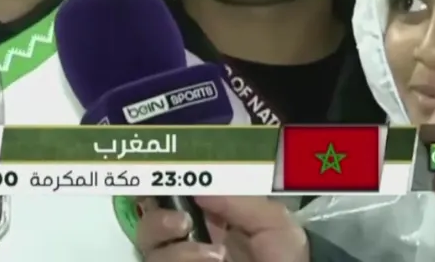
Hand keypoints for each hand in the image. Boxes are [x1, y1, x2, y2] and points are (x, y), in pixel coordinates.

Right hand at [134, 197, 306, 261]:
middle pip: (148, 226)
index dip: (158, 189)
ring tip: (215, 255)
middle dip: (157, 220)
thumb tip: (196, 188)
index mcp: (209, 221)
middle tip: (182, 223)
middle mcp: (188, 243)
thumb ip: (238, 200)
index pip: (170, 200)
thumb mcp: (273, 222)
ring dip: (178, 251)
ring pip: (151, 252)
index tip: (160, 181)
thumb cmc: (287, 258)